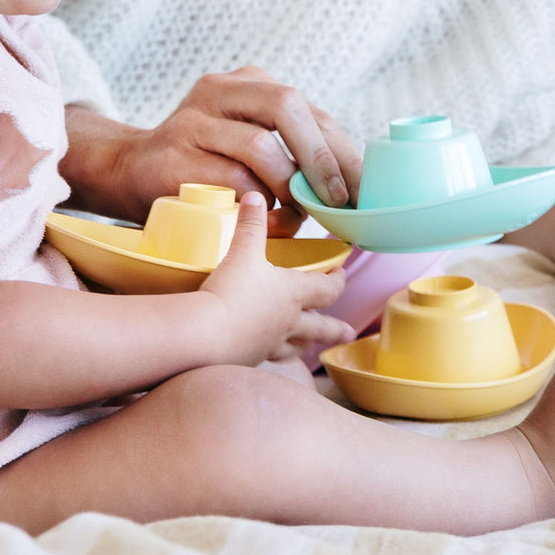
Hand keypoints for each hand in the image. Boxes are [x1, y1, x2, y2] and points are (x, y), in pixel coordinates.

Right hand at [62, 67, 361, 232]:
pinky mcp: (173, 157)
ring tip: (296, 216)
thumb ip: (290, 149)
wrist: (128, 171)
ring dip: (288, 188)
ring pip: (260, 146)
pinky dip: (257, 206)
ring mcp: (192, 120)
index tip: (364, 190)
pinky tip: (266, 222)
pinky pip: (230, 182)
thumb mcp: (247, 139)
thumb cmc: (204, 163)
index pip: (308, 108)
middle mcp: (219, 90)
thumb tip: (351, 186)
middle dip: (321, 157)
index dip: (342, 150)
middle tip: (339, 200)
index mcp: (247, 82)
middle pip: (287, 105)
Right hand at [199, 192, 354, 363]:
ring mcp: (271, 343)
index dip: (337, 280)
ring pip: (298, 345)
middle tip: (349, 332)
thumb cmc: (230, 292)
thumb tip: (255, 196)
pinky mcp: (251, 358)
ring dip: (309, 343)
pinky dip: (276, 353)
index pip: (327, 288)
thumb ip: (251, 223)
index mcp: (293, 294)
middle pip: (320, 326)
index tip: (342, 273)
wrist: (205, 336)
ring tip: (312, 346)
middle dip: (335, 327)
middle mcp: (288, 322)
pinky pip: (271, 356)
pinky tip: (270, 352)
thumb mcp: (242, 250)